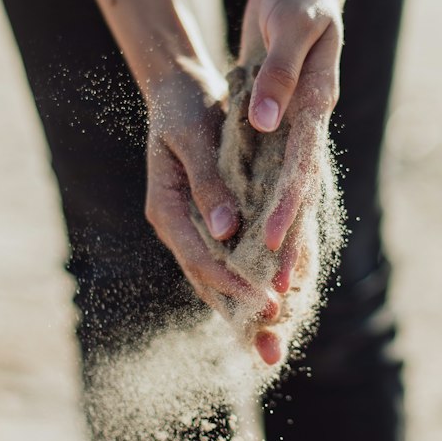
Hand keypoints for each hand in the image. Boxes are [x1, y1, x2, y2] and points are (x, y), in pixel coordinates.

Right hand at [144, 62, 279, 328]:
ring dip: (245, 313)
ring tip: (273, 345)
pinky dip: (250, 285)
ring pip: (218, 281)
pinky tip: (273, 309)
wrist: (181, 88)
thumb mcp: (193, 136)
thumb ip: (208, 183)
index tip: (267, 303)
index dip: (234, 285)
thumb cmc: (184, 106)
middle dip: (240, 318)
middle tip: (271, 353)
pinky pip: (231, 262)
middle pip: (209, 284)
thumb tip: (227, 231)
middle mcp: (180, 226)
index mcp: (167, 209)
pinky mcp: (214, 220)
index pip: (201, 260)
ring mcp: (195, 227)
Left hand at [240, 0, 343, 290]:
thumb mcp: (291, 25)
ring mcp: (297, 131)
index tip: (271, 249)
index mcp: (315, 107)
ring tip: (274, 298)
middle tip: (280, 303)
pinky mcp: (283, 128)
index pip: (300, 168)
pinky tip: (257, 249)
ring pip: (289, 200)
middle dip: (291, 252)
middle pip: (300, 199)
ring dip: (282, 247)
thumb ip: (280, 74)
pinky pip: (274, 182)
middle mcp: (309, 128)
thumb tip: (266, 123)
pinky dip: (269, 216)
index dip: (286, 211)